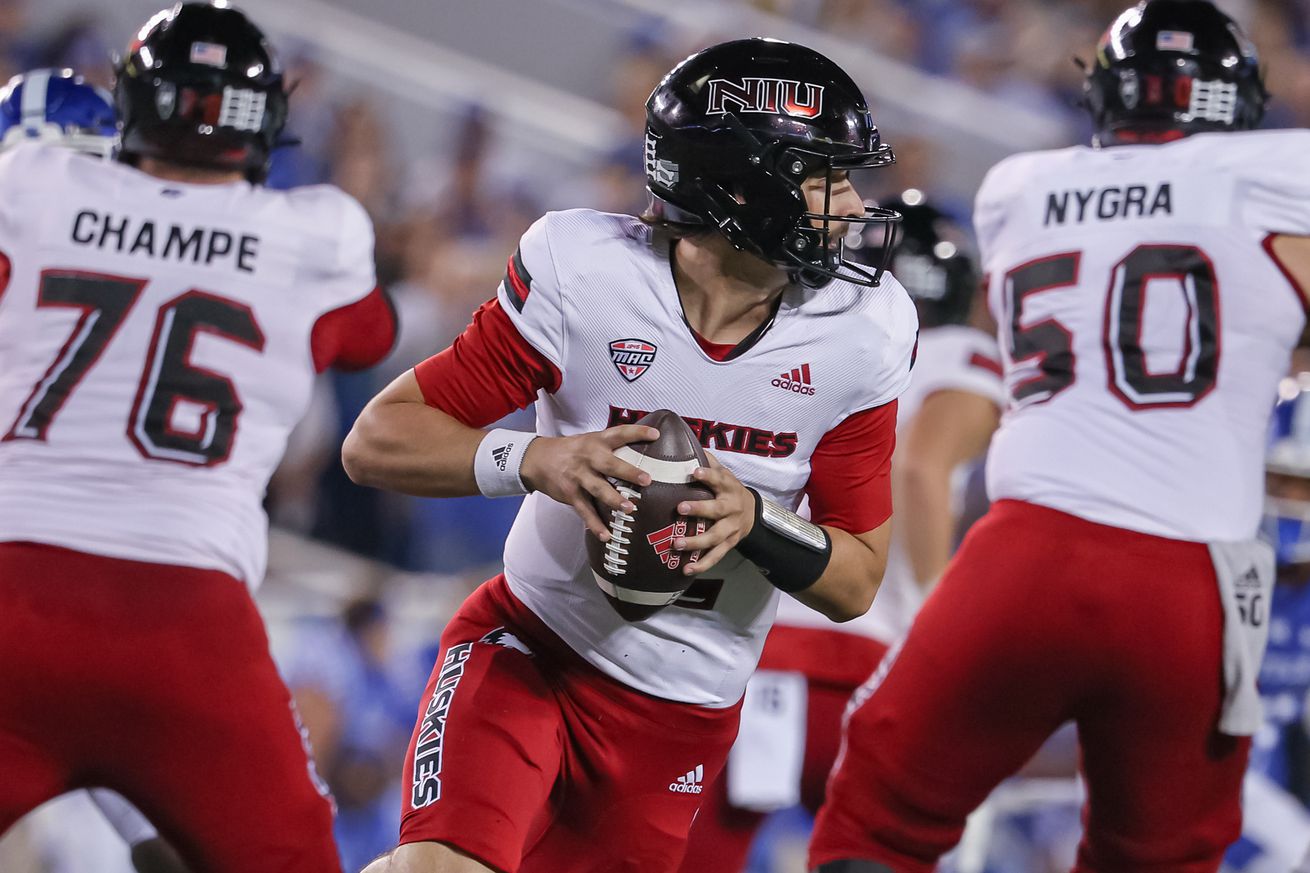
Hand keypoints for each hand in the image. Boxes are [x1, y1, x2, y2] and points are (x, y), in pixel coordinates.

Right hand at [520, 425, 657, 541]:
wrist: (537, 459)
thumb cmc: (571, 451)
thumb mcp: (589, 441)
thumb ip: (611, 448)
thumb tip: (642, 453)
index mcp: (596, 442)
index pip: (619, 433)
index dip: (637, 432)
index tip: (655, 435)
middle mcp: (588, 457)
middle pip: (609, 464)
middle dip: (628, 472)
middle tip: (646, 480)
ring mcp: (578, 476)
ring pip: (597, 488)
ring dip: (613, 499)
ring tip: (629, 508)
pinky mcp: (570, 494)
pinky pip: (584, 511)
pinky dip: (595, 524)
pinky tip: (606, 535)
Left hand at [674, 454, 755, 575]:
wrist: (753, 512)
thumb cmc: (728, 489)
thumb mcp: (723, 472)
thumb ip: (707, 461)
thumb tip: (683, 443)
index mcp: (729, 487)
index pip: (720, 478)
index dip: (709, 475)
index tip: (695, 472)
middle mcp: (732, 507)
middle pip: (717, 510)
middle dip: (699, 509)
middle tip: (680, 508)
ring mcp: (732, 528)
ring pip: (715, 536)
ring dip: (696, 542)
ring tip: (676, 543)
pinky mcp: (730, 544)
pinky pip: (716, 556)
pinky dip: (702, 564)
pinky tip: (686, 569)